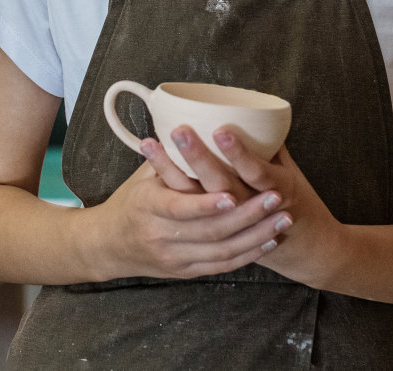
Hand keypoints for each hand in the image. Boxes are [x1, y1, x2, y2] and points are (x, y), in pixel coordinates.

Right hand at [91, 138, 288, 279]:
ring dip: (256, 235)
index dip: (208, 204)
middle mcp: (161, 236)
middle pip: (211, 231)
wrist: (109, 245)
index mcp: (147, 207)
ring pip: (222, 251)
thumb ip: (170, 158)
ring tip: (283, 217)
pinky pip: (222, 266)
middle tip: (277, 196)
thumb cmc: (131, 200)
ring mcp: (175, 258)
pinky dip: (248, 254)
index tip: (234, 192)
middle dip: (248, 215)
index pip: (180, 208)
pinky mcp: (187, 272)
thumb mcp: (143, 176)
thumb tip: (192, 120)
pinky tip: (269, 240)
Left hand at [167, 125, 344, 288]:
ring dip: (172, 173)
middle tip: (179, 131)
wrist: (309, 251)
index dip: (239, 154)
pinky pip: (187, 219)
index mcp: (280, 188)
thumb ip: (272, 148)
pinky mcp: (212, 240)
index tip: (220, 130)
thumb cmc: (300, 201)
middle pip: (222, 187)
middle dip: (198, 158)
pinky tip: (152, 169)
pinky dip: (169, 192)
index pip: (257, 172)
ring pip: (197, 205)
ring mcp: (232, 229)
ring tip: (152, 146)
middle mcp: (255, 209)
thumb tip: (254, 114)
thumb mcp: (294, 173)